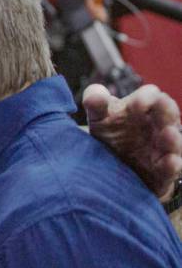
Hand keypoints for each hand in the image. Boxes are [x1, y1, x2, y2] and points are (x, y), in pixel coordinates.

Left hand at [83, 84, 181, 198]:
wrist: (111, 164)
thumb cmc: (108, 132)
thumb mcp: (98, 117)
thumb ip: (94, 102)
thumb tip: (95, 96)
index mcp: (143, 108)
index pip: (152, 95)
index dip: (147, 97)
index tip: (137, 104)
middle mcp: (158, 125)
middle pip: (169, 115)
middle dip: (167, 113)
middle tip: (164, 113)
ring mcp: (163, 148)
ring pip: (175, 142)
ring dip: (173, 139)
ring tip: (168, 134)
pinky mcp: (163, 171)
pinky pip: (172, 168)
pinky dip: (172, 165)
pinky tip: (171, 161)